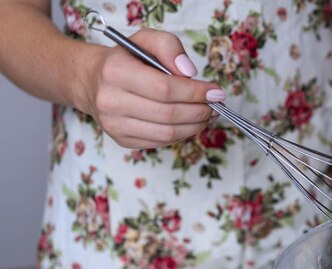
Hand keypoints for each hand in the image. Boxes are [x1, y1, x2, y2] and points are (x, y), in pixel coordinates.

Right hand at [75, 28, 224, 148]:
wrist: (93, 81)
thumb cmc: (126, 59)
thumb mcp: (145, 40)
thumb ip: (169, 47)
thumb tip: (189, 72)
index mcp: (115, 72)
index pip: (165, 89)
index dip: (195, 93)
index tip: (215, 92)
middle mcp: (110, 101)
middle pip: (169, 114)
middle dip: (199, 111)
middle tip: (214, 106)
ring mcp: (114, 125)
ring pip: (167, 133)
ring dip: (195, 126)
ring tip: (207, 115)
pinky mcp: (122, 140)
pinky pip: (161, 142)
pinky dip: (182, 134)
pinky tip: (190, 123)